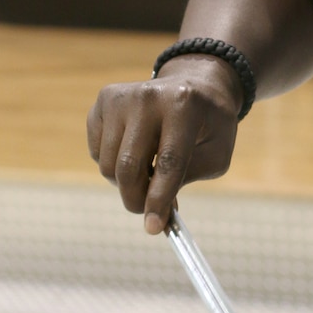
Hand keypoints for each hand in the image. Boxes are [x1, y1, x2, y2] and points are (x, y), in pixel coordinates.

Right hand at [87, 59, 243, 233]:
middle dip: (136, 199)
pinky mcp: (103, 101)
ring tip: (148, 172)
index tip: (154, 228)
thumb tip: (154, 215)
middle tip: (147, 212)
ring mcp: (121, 96)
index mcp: (184, 105)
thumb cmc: (209, 126)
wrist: (195, 85)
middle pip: (128, 166)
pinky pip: (97, 152)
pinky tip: (136, 150)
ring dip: (126, 183)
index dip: (159, 199)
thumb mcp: (216, 154)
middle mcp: (148, 96)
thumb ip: (186, 181)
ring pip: (108, 164)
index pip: (168, 162)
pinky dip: (113, 164)